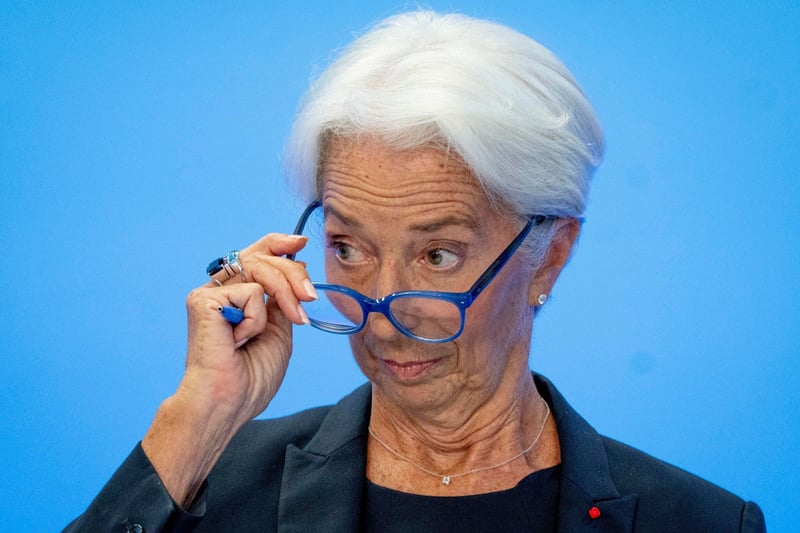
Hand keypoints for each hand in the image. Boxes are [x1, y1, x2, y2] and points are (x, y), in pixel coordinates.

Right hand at [181, 233, 315, 425]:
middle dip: (293, 272)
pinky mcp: (203, 300)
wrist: (228, 402)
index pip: (255, 255)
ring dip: (285, 292)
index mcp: (235, 296)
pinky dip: (256, 320)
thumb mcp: (279, 331)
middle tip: (310, 296)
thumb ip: (283, 300)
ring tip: (296, 319)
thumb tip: (296, 265)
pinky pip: (249, 292)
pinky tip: (239, 342)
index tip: (300, 243)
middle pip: (260, 255)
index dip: (277, 244)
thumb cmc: (250, 378)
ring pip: (258, 267)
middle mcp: (220, 290)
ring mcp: (209, 294)